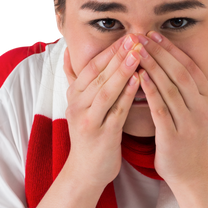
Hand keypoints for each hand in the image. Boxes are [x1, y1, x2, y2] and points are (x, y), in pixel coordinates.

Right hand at [62, 35, 142, 190]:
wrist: (85, 172)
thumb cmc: (89, 137)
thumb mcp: (79, 106)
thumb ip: (75, 80)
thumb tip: (67, 53)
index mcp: (74, 97)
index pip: (90, 67)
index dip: (108, 51)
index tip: (126, 35)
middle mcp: (77, 106)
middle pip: (98, 75)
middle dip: (117, 55)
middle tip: (135, 38)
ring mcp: (88, 121)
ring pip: (105, 90)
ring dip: (122, 70)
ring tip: (138, 54)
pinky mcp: (101, 135)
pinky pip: (115, 111)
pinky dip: (126, 94)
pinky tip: (139, 81)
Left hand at [136, 32, 207, 185]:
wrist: (191, 170)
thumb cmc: (193, 134)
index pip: (190, 67)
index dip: (172, 49)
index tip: (154, 34)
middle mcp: (201, 109)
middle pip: (180, 74)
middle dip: (160, 54)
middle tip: (140, 37)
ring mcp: (188, 123)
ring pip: (170, 89)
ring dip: (152, 68)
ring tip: (136, 52)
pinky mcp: (173, 137)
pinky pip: (160, 110)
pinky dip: (150, 92)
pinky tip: (138, 78)